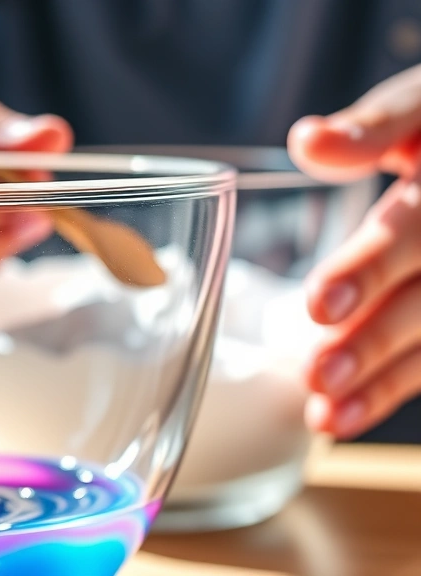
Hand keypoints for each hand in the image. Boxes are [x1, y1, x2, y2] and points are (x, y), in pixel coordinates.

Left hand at [288, 64, 420, 438]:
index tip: (319, 305)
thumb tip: (308, 140)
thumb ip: (372, 127)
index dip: (370, 268)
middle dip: (375, 338)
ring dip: (384, 380)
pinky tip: (343, 417)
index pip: (414, 231)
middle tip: (316, 374)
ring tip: (324, 415)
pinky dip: (393, 387)